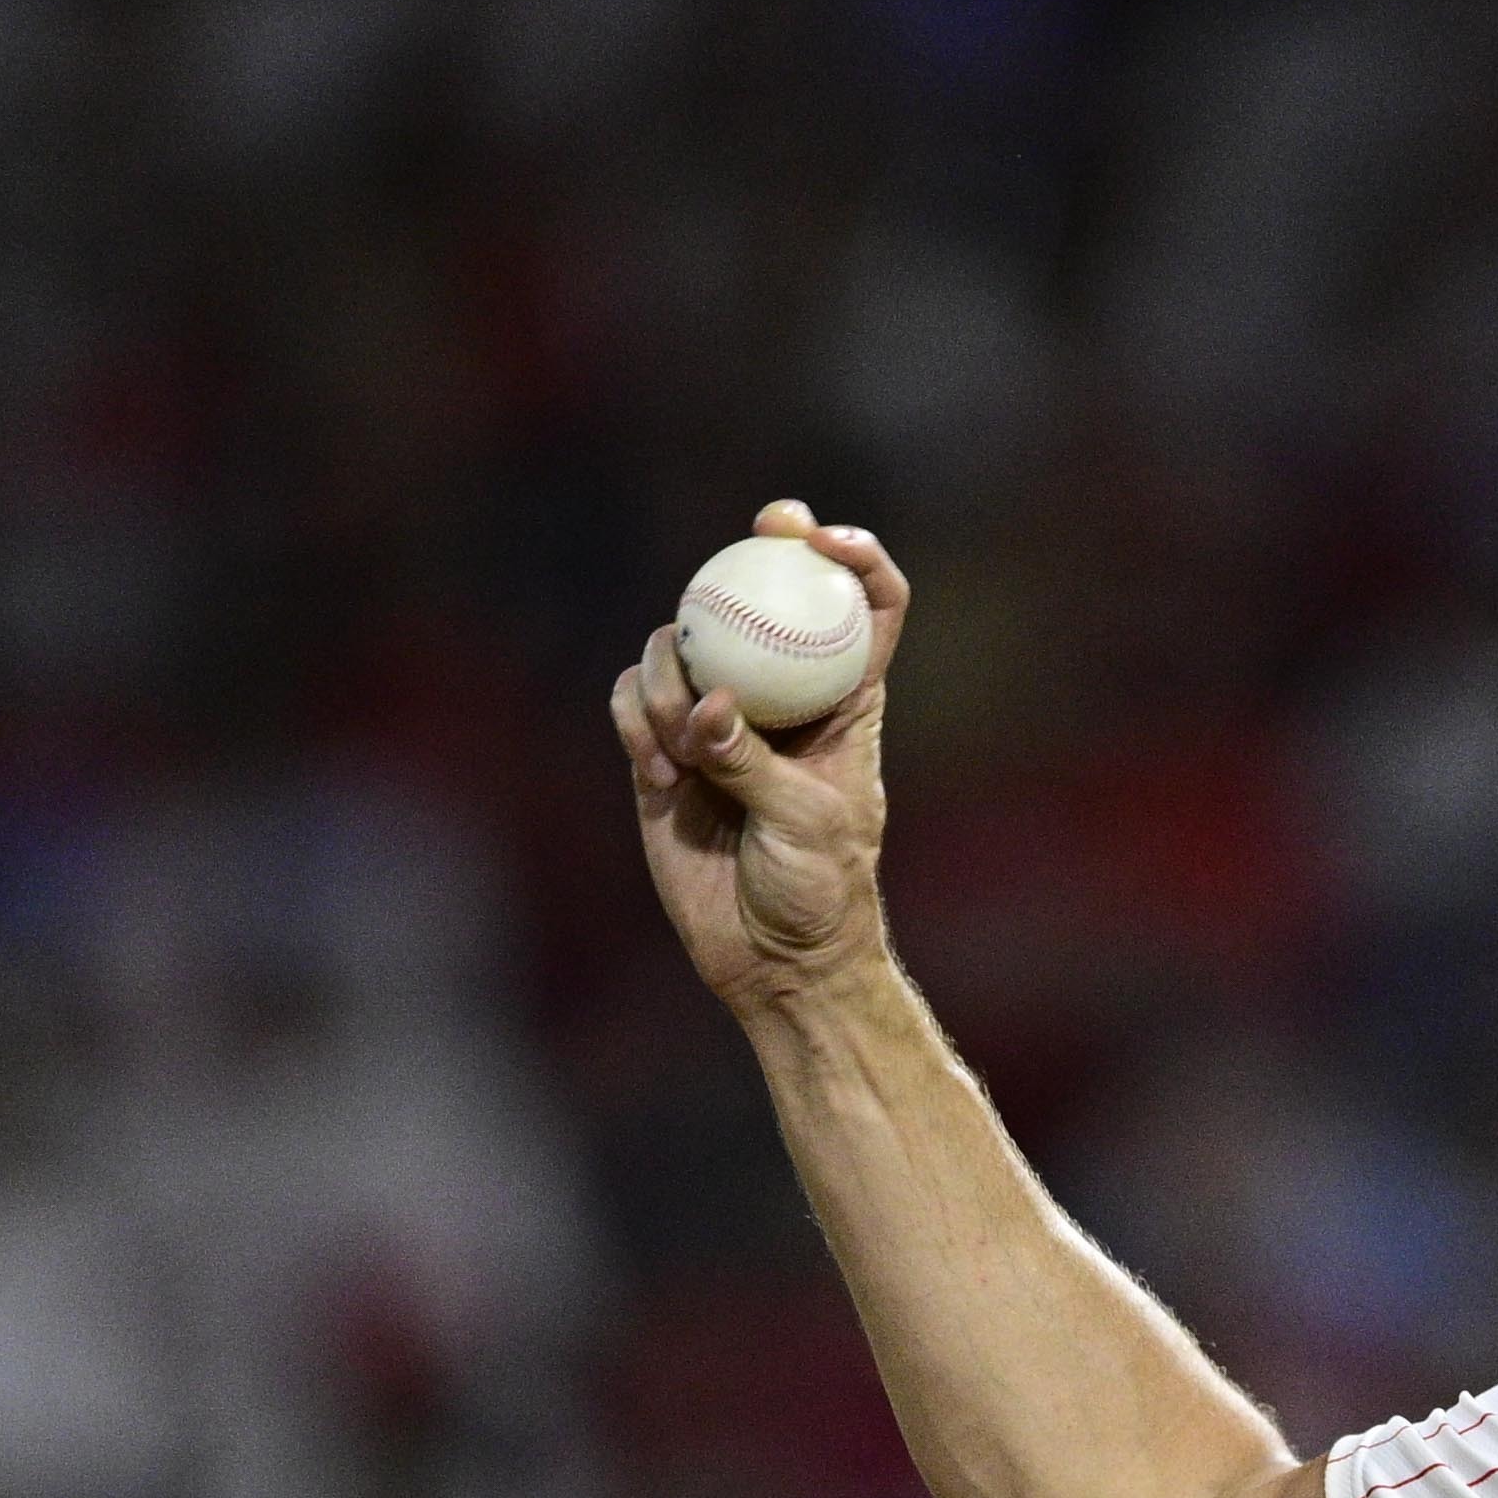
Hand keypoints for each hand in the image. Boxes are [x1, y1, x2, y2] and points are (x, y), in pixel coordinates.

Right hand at [608, 501, 910, 1017]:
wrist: (773, 961)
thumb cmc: (818, 892)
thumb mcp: (804, 825)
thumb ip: (752, 762)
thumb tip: (707, 706)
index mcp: (843, 702)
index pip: (864, 608)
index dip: (851, 557)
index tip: (818, 535)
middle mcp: (778, 696)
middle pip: (758, 598)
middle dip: (746, 555)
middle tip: (747, 538)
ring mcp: (716, 720)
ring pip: (678, 647)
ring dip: (668, 679)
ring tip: (682, 751)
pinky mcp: (663, 752)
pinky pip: (633, 701)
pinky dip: (635, 720)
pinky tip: (656, 773)